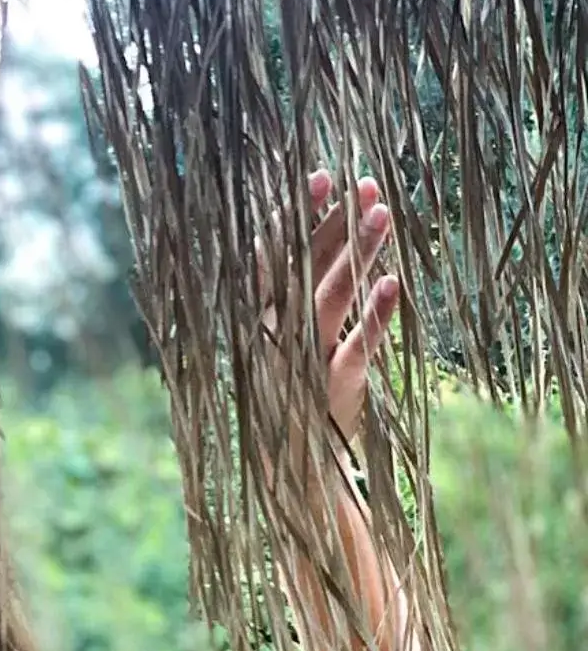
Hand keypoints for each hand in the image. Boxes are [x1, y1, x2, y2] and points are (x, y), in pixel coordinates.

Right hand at [262, 168, 400, 446]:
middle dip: (335, 223)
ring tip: (384, 214)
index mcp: (257, 322)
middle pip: (305, 268)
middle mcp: (276, 336)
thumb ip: (284, 302)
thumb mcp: (273, 350)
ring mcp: (305, 360)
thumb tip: (305, 243)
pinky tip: (393, 283)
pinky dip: (376, 315)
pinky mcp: (335, 388)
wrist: (290, 473)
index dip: (295, 216)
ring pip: (332, 296)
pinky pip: (358, 345)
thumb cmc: (285, 404)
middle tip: (366, 184)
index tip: (320, 177)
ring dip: (358, 253)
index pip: (272, 258)